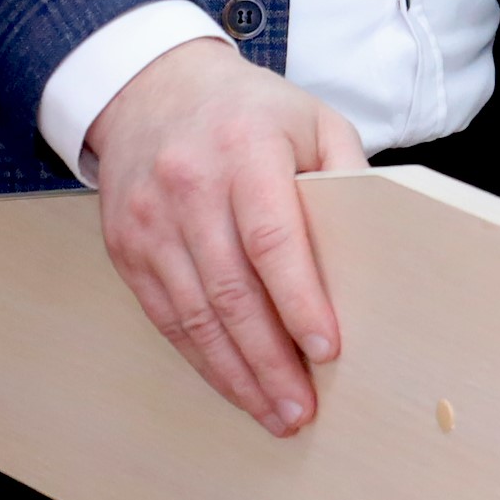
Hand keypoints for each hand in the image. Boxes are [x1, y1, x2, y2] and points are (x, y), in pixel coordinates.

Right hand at [80, 37, 366, 437]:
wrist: (151, 88)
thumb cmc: (248, 109)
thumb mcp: (313, 119)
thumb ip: (346, 175)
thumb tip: (374, 245)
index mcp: (244, 153)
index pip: (273, 239)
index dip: (300, 300)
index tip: (327, 348)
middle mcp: (189, 189)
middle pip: (230, 290)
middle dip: (268, 359)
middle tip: (300, 407)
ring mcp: (149, 222)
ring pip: (192, 315)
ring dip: (234, 372)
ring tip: (272, 411)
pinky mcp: (125, 248)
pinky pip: (163, 315)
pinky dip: (199, 356)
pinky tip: (230, 382)